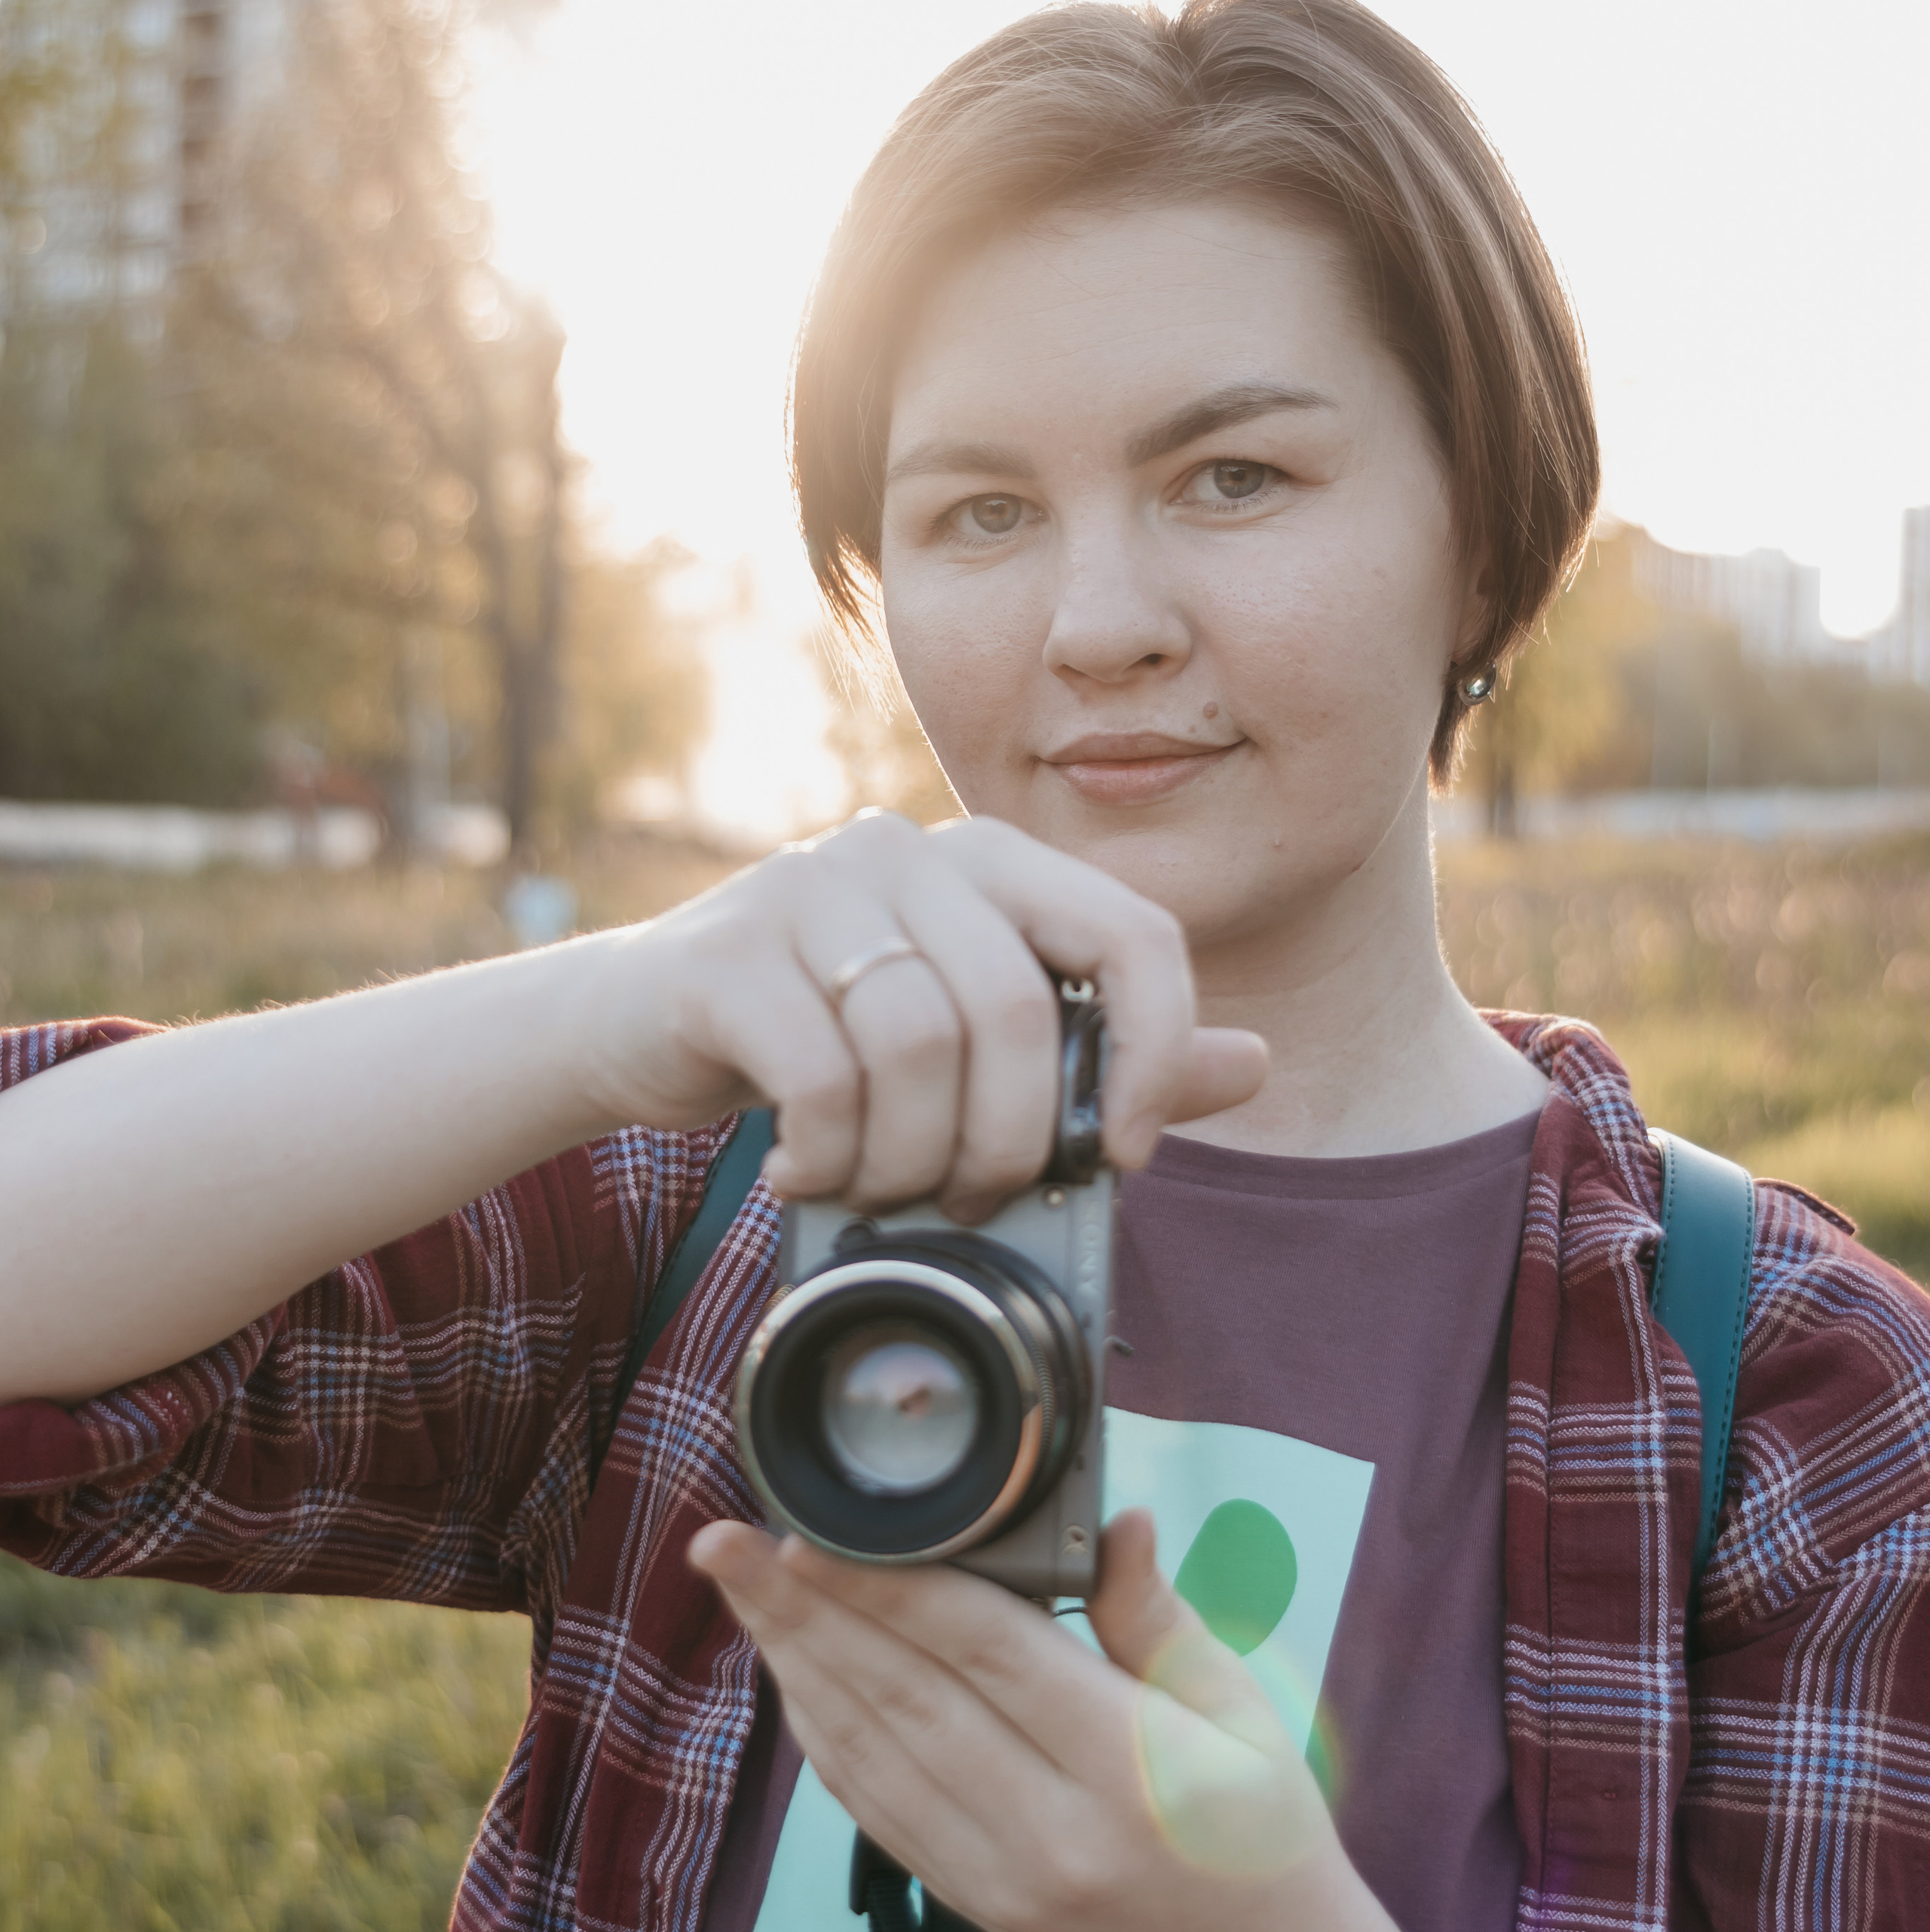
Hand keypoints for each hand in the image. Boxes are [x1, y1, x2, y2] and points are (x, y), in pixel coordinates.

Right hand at [592, 810, 1264, 1216]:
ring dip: (911, 1159)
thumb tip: (1254, 1061)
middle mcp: (907, 849)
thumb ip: (1107, 1049)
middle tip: (974, 1200)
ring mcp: (810, 885)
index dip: (1154, 1054)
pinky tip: (810, 1172)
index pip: (1135, 932)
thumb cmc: (833, 1034)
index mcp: (993, 858)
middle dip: (1009, 1142)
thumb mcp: (976, 1038)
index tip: (1122, 1152)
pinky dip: (831, 1156)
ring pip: (918, 1045)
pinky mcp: (730, 951)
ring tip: (882, 1188)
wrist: (646, 1024)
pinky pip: (821, 1075)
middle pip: (1017, 1010)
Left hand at [687, 1512, 1393, 1931]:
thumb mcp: (1243, 1713)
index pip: (985, 1654)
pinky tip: (791, 1674)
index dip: (893, 1586)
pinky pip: (875, 1810)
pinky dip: (821, 1736)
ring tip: (738, 1588)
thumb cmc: (1260, 1830)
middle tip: (728, 1543)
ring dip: (793, 1664)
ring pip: (869, 1755)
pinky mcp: (976, 1901)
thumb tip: (1123, 1520)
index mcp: (1123, 1767)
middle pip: (900, 1697)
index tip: (819, 1532)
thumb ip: (1160, 1617)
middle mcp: (1047, 1830)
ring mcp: (1000, 1879)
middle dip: (804, 1611)